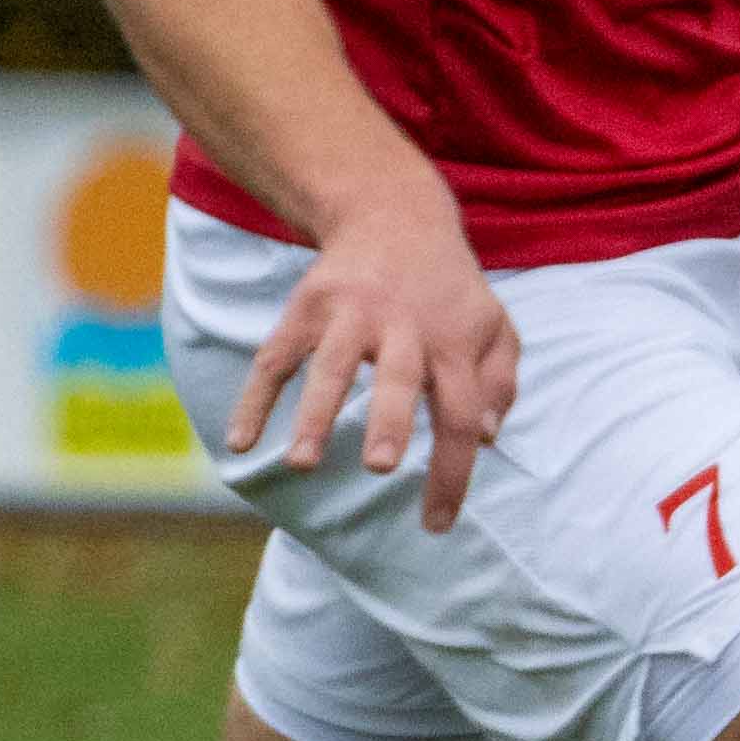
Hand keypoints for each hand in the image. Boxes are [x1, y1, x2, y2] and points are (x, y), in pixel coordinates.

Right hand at [229, 177, 521, 527]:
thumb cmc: (449, 292)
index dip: (452, 473)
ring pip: (332, 366)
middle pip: (401, 378)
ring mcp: (352, 314)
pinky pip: (277, 355)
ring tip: (301, 464)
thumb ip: (501, 382)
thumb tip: (487, 437)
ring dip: (316, 414)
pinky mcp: (308, 306)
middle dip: (390, 421)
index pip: (461, 415)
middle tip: (381, 468)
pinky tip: (238, 441)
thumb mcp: (494, 326)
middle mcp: (404, 326)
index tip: (435, 526)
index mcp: (454, 343)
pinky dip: (255, 397)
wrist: (394, 215)